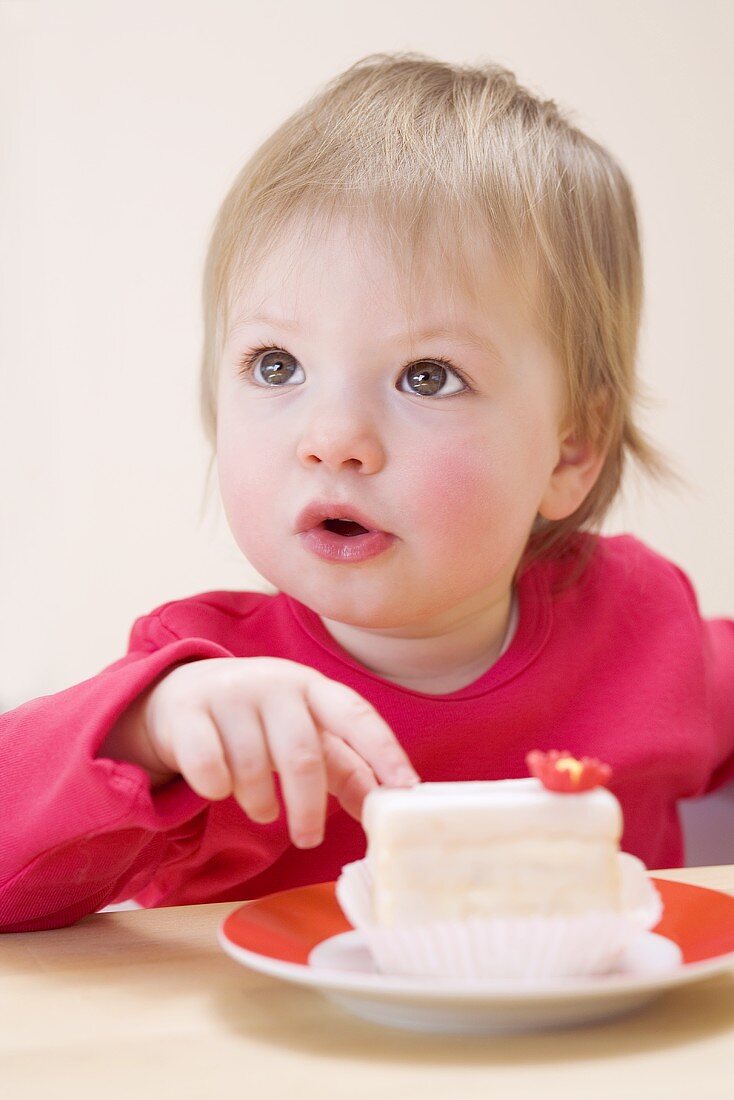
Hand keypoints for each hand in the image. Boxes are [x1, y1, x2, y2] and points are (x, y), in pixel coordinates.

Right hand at [129, 657, 419, 847]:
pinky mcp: (186, 713)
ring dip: (260, 804)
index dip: (384, 751)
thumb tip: (382, 806)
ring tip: (262, 807)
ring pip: (253, 770)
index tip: (407, 788)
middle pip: (302, 755)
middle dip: (308, 807)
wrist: (183, 695)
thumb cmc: (260, 722)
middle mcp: (274, 683)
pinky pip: (210, 771)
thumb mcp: (305, 733)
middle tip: (309, 838)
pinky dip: (218, 790)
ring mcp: (228, 694)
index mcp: (312, 686)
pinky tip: (220, 788)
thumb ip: (345, 767)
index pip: (356, 715)